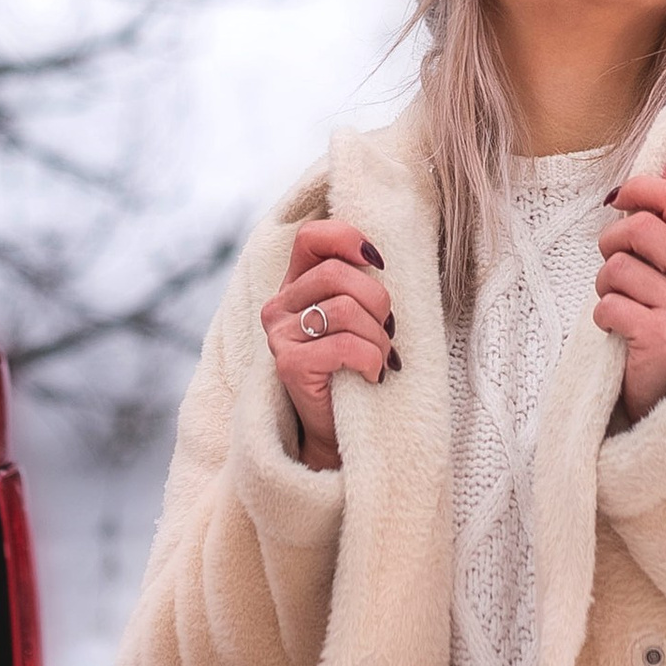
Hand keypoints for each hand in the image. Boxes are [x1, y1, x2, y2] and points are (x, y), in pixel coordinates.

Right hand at [261, 221, 397, 469]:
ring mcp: (279, 335)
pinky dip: (371, 360)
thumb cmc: (355, 366)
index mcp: (295, 285)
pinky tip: (372, 375)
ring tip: (380, 358)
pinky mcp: (288, 364)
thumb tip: (379, 257)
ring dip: (378, 337)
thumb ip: (356, 283)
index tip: (378, 263)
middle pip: (337, 274)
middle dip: (377, 302)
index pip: (311, 237)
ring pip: (345, 310)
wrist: (339, 428)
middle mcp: (278, 306)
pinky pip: (344, 346)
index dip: (348, 238)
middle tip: (387, 331)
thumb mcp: (357, 316)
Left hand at [597, 163, 665, 423]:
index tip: (619, 201)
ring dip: (606, 287)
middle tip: (616, 268)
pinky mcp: (660, 337)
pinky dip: (604, 318)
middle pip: (639, 228)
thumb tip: (665, 167)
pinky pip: (608, 305)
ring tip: (624, 305)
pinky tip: (621, 331)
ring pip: (616, 268)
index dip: (639, 191)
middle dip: (612, 243)